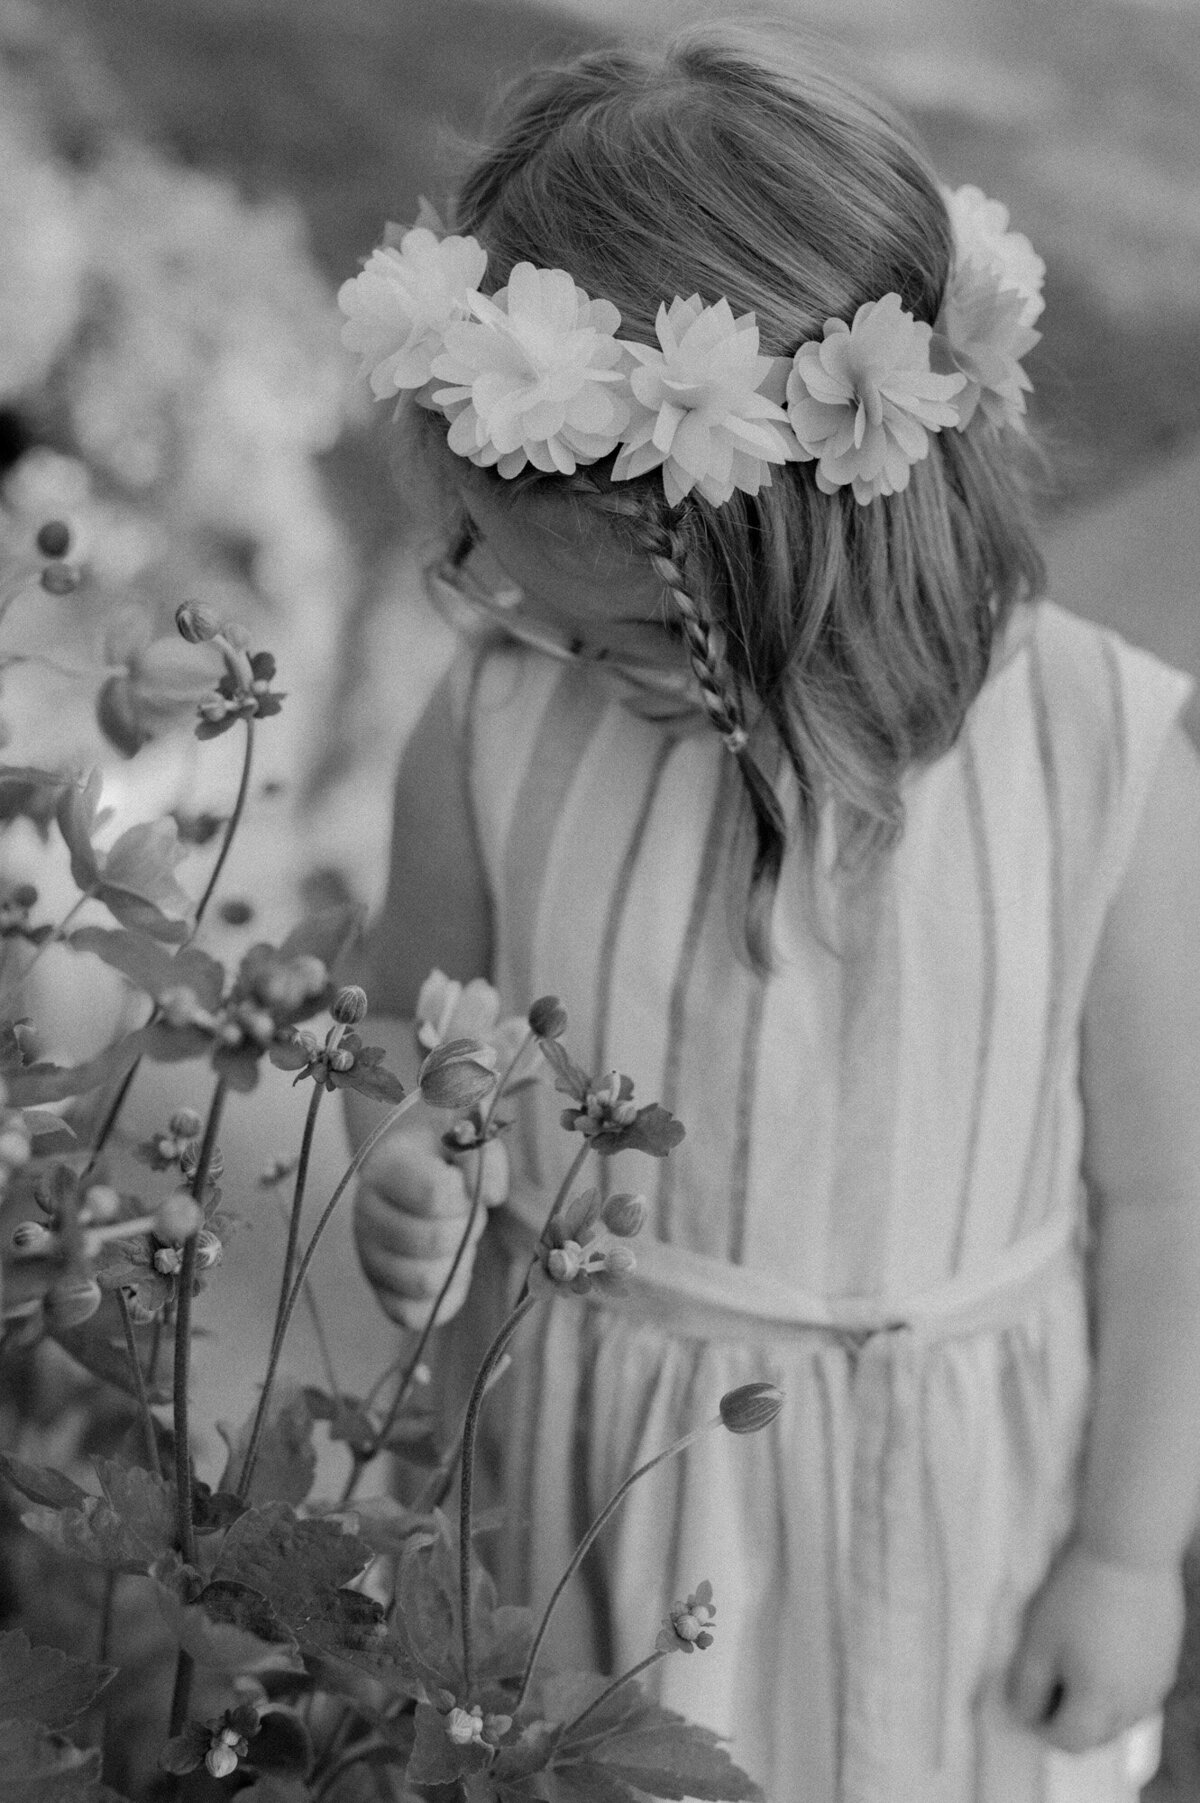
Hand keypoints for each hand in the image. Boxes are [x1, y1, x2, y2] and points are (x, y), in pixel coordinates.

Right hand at [353, 1124, 507, 1329]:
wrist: (411, 1171)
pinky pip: (413, 1315)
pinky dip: (445, 1297)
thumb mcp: (464, 1138)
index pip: (435, 1194)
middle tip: (465, 1213)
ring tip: (457, 1238)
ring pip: (425, 1283)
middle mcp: (367, 1216)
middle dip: (466, 1228)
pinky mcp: (380, 1291)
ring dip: (458, 1262)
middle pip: (434, 1241)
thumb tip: (490, 1195)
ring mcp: (370, 1257)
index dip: (465, 1194)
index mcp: (385, 1170)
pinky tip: (455, 1268)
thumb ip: (484, 1157)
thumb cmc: (443, 1156)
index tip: (464, 1184)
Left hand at [1005, 1538, 1182, 1753]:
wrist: (1130, 1551)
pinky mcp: (1168, 1661)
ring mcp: (1157, 1684)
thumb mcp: (1039, 1640)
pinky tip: (1104, 1647)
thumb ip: (1027, 1686)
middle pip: (1097, 1735)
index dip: (1040, 1725)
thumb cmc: (1076, 1595)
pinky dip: (1119, 1685)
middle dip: (1068, 1719)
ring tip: (1074, 1663)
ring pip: (1122, 1716)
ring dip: (1096, 1706)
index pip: (1068, 1741)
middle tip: (1046, 1680)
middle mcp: (1135, 1705)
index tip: (1025, 1697)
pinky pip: (1141, 1692)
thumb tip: (1022, 1714)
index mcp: (1100, 1704)